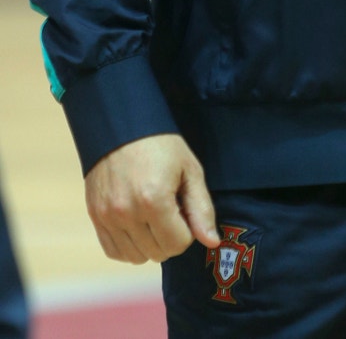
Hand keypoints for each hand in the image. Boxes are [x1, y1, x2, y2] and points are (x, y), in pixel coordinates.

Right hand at [85, 133, 220, 263]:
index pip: (178, 244)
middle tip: (170, 209)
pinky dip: (129, 245)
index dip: (188, 229)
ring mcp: (107, 217)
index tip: (184, 208)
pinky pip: (114, 252)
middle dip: (170, 236)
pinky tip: (137, 224)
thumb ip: (202, 208)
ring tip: (153, 215)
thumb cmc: (161, 145)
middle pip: (158, 253)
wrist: (122, 126)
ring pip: (136, 257)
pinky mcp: (95, 217)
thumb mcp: (189, 169)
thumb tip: (213, 242)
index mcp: (154, 200)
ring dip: (150, 244)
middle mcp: (127, 213)